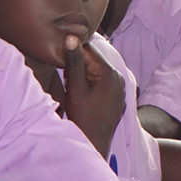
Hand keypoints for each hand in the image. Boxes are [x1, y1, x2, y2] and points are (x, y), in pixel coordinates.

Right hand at [63, 36, 124, 155]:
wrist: (95, 143)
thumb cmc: (83, 117)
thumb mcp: (75, 87)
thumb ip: (74, 61)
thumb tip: (71, 37)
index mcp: (109, 73)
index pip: (88, 50)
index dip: (72, 54)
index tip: (61, 64)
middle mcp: (118, 78)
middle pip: (93, 60)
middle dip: (78, 65)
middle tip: (68, 80)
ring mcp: (120, 88)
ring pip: (97, 71)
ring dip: (83, 75)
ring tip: (75, 90)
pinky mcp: (117, 97)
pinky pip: (102, 82)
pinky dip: (91, 84)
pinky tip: (83, 97)